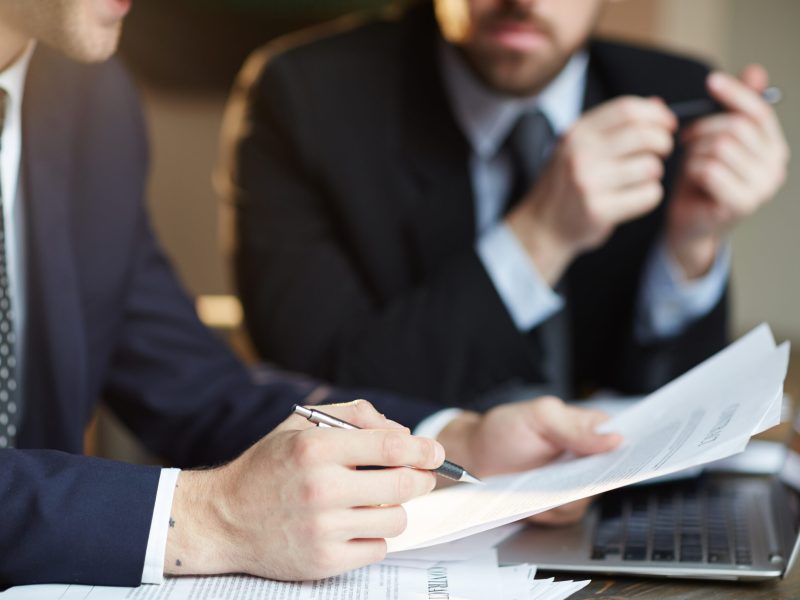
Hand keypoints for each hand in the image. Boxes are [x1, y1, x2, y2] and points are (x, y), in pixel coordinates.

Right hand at [164, 400, 443, 580]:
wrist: (223, 519)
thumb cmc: (268, 467)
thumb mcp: (300, 425)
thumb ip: (354, 415)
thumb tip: (403, 433)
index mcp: (316, 448)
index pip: (391, 447)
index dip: (423, 449)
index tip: (436, 452)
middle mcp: (320, 488)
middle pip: (404, 484)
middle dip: (421, 478)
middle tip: (422, 477)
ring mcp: (323, 529)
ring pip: (396, 519)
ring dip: (395, 508)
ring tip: (376, 501)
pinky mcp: (324, 562)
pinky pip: (378, 548)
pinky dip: (374, 536)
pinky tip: (354, 525)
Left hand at [437, 397, 619, 524]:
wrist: (474, 461)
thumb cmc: (503, 431)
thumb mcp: (538, 416)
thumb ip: (574, 426)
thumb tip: (614, 439)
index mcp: (588, 427)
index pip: (624, 437)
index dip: (634, 449)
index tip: (629, 458)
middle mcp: (587, 456)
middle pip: (611, 473)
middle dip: (594, 477)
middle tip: (571, 476)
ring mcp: (575, 483)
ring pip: (590, 497)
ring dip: (565, 495)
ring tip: (540, 484)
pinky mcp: (560, 505)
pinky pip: (568, 514)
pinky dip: (550, 510)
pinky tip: (534, 499)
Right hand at [507, 96, 675, 283]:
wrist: (542, 226)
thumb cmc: (567, 184)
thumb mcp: (580, 146)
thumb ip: (615, 125)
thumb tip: (659, 105)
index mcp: (577, 133)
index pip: (627, 109)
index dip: (656, 115)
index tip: (667, 126)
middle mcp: (580, 154)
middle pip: (643, 135)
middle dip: (663, 142)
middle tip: (661, 152)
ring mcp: (588, 183)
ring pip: (650, 167)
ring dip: (655, 173)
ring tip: (641, 178)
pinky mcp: (599, 210)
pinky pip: (648, 195)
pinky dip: (650, 196)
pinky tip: (636, 197)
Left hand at [668, 65, 788, 277]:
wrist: (690, 224)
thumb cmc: (701, 180)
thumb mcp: (715, 139)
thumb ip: (733, 109)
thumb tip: (756, 71)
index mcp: (774, 147)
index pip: (759, 112)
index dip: (735, 93)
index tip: (711, 81)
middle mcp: (776, 166)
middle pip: (736, 128)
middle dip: (703, 128)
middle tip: (685, 138)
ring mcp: (762, 188)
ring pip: (720, 147)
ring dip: (694, 152)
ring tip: (690, 164)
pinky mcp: (742, 203)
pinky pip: (710, 169)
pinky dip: (693, 170)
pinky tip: (691, 180)